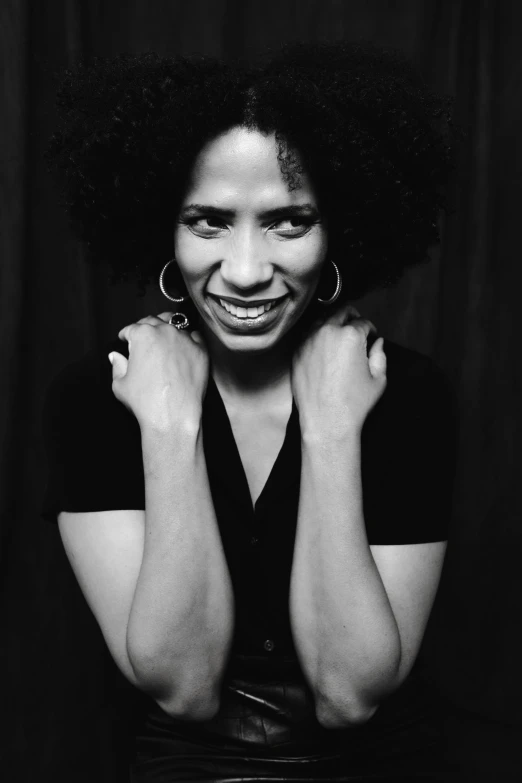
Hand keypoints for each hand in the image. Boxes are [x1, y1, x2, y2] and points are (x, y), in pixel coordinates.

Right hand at [108, 312, 208, 431]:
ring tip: (164, 336)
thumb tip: (115, 356)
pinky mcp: (201, 350)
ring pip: (175, 324)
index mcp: (142, 334)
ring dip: (167, 328)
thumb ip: (117, 365)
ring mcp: (185, 339)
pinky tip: (184, 346)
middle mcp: (165, 331)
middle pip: (153, 321)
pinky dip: (188, 338)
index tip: (125, 338)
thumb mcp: (120, 384)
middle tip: (143, 337)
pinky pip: (195, 336)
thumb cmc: (145, 401)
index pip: (131, 328)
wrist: (173, 416)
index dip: (126, 334)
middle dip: (145, 327)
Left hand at [291, 303, 386, 436]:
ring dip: (333, 323)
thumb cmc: (353, 403)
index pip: (363, 322)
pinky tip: (324, 346)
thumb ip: (380, 355)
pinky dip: (317, 335)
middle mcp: (327, 332)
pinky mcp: (297, 351)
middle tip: (357, 326)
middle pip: (341, 312)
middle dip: (352, 317)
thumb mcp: (378, 379)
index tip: (371, 336)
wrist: (326, 421)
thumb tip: (377, 342)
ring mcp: (308, 340)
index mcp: (350, 335)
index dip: (370, 329)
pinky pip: (308, 334)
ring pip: (322, 319)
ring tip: (340, 335)